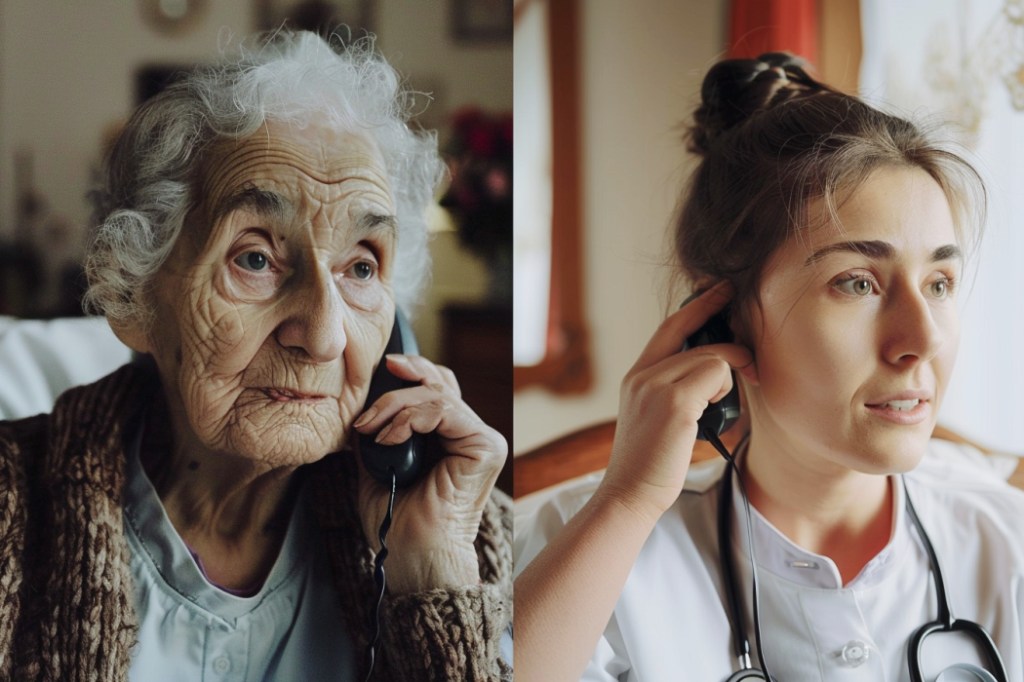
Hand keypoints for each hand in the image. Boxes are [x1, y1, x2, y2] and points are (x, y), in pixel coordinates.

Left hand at [353, 354, 506, 592]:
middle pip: (439, 383)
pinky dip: (410, 418)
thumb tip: (362, 406)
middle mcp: (470, 436)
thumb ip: (377, 433)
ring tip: (371, 431)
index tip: (383, 368)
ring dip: (396, 406)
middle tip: (367, 412)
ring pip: (438, 393)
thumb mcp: (377, 466)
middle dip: (397, 387)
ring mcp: (482, 440)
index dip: (412, 372)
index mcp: (451, 439)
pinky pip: (445, 410)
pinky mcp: (485, 447)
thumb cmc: (398, 524)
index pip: (437, 388)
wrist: (414, 558)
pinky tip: (389, 439)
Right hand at [599, 282, 754, 521]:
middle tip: (752, 358)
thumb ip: (678, 390)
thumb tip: (718, 371)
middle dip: (728, 338)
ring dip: (727, 379)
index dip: (698, 306)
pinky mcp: (675, 403)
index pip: (669, 327)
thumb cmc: (652, 464)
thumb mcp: (659, 418)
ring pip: (711, 357)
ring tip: (717, 409)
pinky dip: (725, 390)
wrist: (631, 494)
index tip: (721, 290)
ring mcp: (655, 386)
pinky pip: (716, 374)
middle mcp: (642, 375)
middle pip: (694, 336)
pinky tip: (716, 413)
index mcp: (636, 376)